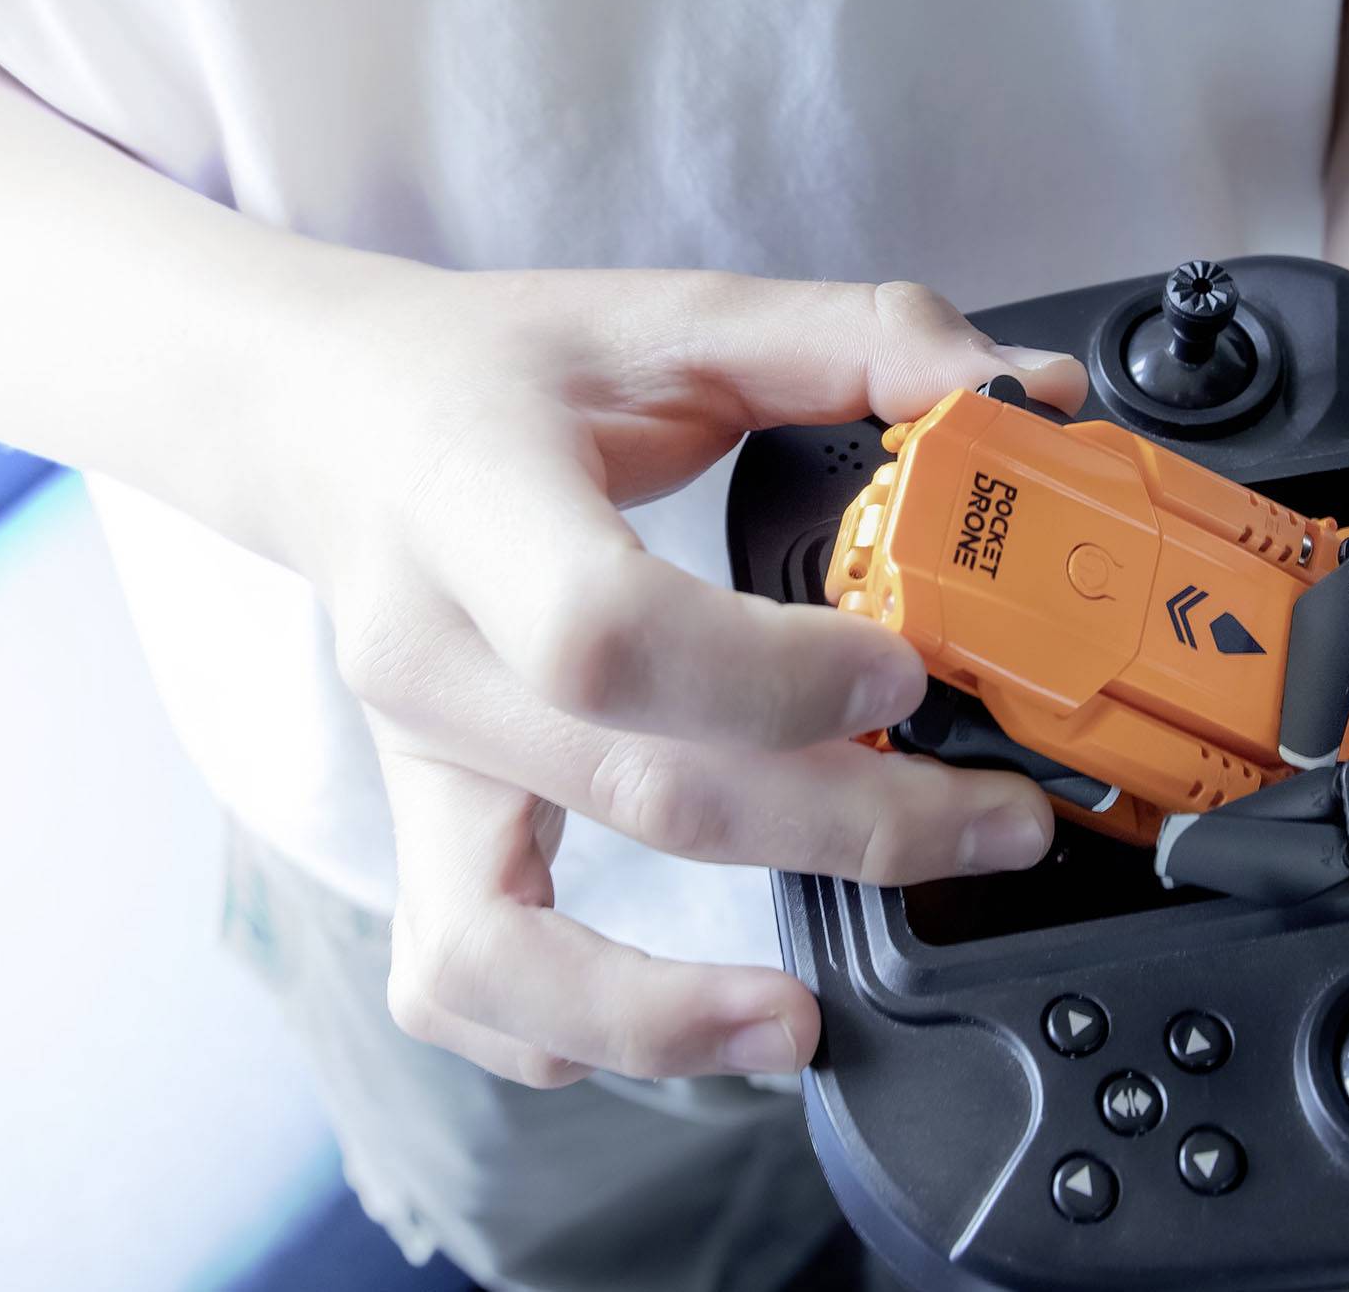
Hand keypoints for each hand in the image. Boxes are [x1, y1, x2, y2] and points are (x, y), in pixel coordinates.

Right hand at [289, 269, 1087, 1086]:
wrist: (327, 420)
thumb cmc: (497, 372)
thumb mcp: (673, 315)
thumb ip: (856, 339)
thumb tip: (1021, 393)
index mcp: (477, 502)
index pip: (605, 631)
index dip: (773, 678)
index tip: (905, 673)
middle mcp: (430, 653)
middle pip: (637, 790)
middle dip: (850, 828)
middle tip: (997, 824)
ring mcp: (413, 763)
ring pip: (509, 940)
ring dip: (667, 1010)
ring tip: (805, 1018)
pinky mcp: (421, 828)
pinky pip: (458, 981)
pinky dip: (567, 1031)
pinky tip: (685, 1026)